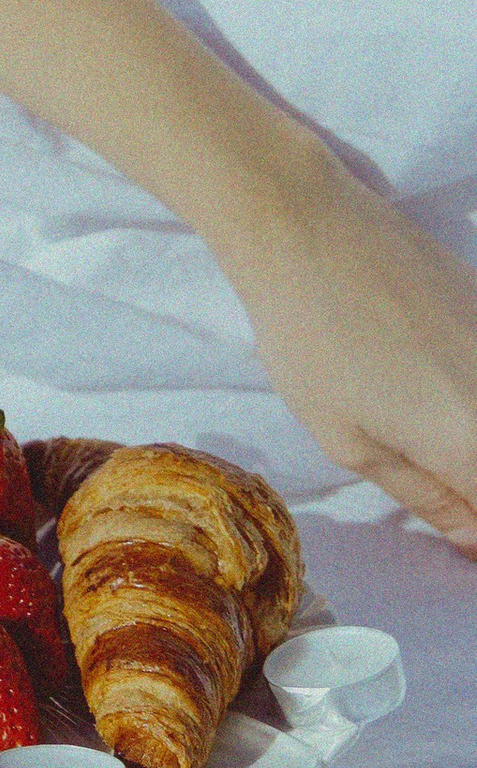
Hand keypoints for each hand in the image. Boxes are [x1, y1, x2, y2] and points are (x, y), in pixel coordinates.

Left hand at [226, 156, 476, 551]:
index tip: (458, 526)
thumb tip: (475, 540)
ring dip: (469, 441)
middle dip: (475, 485)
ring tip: (417, 423)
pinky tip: (430, 386)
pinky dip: (472, 398)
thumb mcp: (351, 440)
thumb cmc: (311, 338)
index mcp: (472, 442)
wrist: (308, 227)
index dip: (476, 528)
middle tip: (442, 483)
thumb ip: (429, 496)